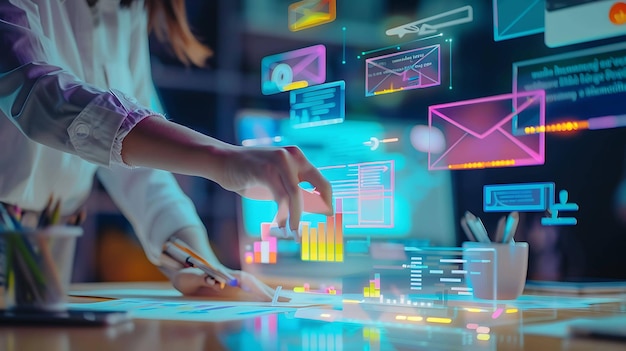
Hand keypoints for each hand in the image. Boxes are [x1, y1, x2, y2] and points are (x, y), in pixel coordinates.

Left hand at [169, 267, 275, 301]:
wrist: (182, 270)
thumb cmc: (186, 275)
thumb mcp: (190, 277)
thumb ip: (202, 278)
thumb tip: (217, 282)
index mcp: (223, 275)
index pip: (244, 281)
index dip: (257, 288)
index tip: (268, 296)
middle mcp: (231, 278)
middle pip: (254, 284)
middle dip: (269, 292)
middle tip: (286, 301)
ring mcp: (233, 282)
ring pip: (254, 287)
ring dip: (268, 294)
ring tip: (283, 302)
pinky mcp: (232, 288)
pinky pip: (249, 292)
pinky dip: (261, 296)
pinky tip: (269, 302)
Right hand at [217, 145, 332, 238]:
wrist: (222, 162)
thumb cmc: (251, 175)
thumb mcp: (277, 184)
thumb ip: (295, 193)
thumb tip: (316, 211)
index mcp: (299, 158)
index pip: (321, 181)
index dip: (327, 200)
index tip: (328, 217)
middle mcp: (293, 156)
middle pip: (318, 185)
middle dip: (321, 208)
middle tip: (321, 224)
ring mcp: (280, 160)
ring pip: (296, 194)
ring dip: (296, 216)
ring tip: (293, 232)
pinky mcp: (266, 169)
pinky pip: (280, 196)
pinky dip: (282, 213)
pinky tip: (280, 223)